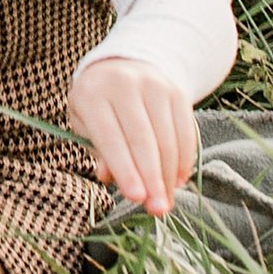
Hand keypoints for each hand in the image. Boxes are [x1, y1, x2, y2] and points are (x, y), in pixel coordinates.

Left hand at [71, 58, 194, 216]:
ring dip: (169, 175)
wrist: (126, 64)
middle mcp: (124, 84)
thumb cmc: (100, 103)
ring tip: (166, 201)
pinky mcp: (177, 91)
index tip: (135, 198)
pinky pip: (185, 131)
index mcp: (92, 93)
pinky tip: (178, 180)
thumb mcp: (86, 123)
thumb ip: (97, 150)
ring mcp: (154, 85)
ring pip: (167, 138)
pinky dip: (184, 159)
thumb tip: (108, 178)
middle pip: (143, 140)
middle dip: (152, 179)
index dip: (125, 169)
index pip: (110, 137)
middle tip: (157, 210)